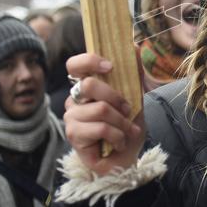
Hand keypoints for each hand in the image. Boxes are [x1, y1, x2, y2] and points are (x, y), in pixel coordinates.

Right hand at [64, 53, 146, 174]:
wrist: (127, 159)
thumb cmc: (127, 128)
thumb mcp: (136, 98)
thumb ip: (133, 74)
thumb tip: (132, 47)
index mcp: (86, 87)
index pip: (74, 65)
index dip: (89, 60)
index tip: (110, 66)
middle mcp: (74, 99)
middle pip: (88, 85)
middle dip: (116, 98)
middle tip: (128, 110)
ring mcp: (71, 117)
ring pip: (100, 109)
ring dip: (122, 122)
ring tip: (128, 131)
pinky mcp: (73, 135)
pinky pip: (100, 128)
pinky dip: (118, 136)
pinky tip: (119, 143)